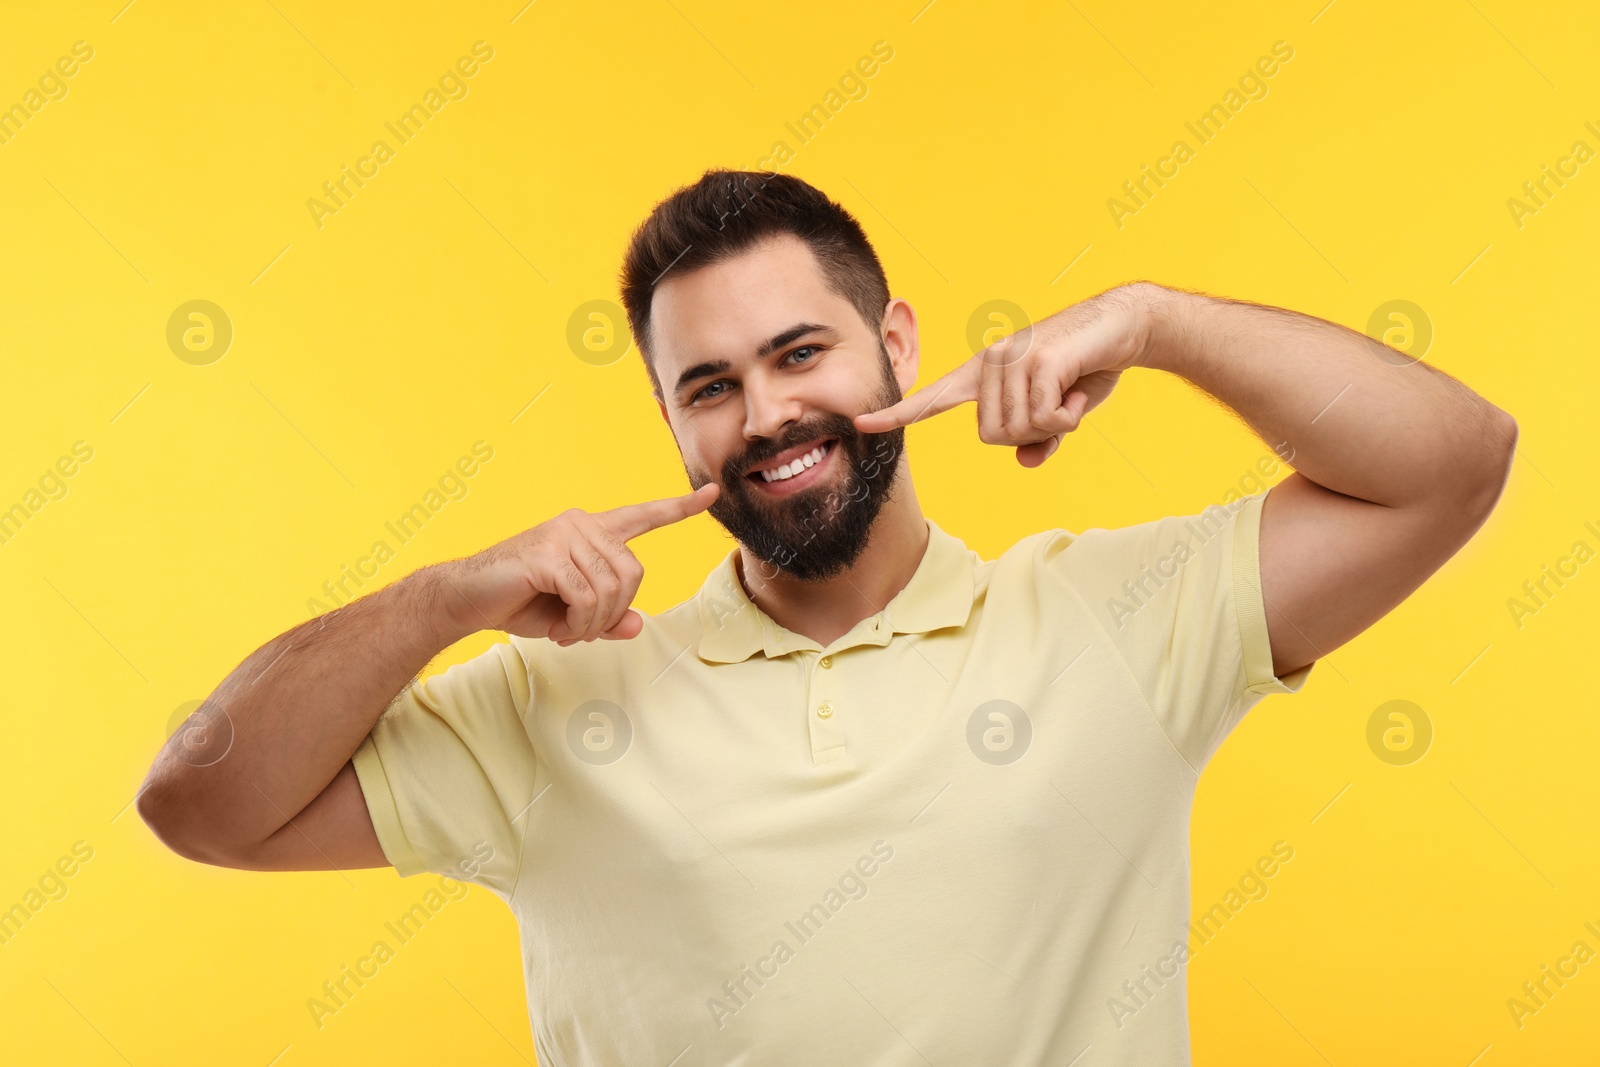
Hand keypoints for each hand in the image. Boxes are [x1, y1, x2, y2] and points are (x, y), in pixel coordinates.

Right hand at [435, 482, 719, 642]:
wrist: (465, 600)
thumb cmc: (519, 602)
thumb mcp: (571, 615)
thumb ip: (605, 618)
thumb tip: (636, 625)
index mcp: (590, 531)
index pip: (642, 516)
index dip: (679, 508)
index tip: (712, 493)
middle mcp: (581, 524)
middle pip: (634, 574)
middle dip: (614, 613)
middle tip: (581, 631)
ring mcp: (565, 534)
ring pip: (612, 589)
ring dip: (593, 623)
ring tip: (566, 631)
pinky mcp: (549, 553)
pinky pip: (587, 597)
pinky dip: (579, 624)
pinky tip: (559, 630)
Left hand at [852, 284, 1156, 466]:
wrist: (1124, 327)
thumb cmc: (1086, 370)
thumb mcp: (1060, 414)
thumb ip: (1039, 439)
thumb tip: (1025, 461)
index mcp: (984, 374)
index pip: (934, 398)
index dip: (899, 414)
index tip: (862, 424)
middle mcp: (990, 363)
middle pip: (992, 437)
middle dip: (1031, 435)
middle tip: (1058, 407)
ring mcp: (1011, 359)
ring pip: (1017, 431)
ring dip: (1054, 424)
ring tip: (1069, 392)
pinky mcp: (1037, 361)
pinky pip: (1043, 419)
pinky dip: (1067, 417)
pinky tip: (1078, 390)